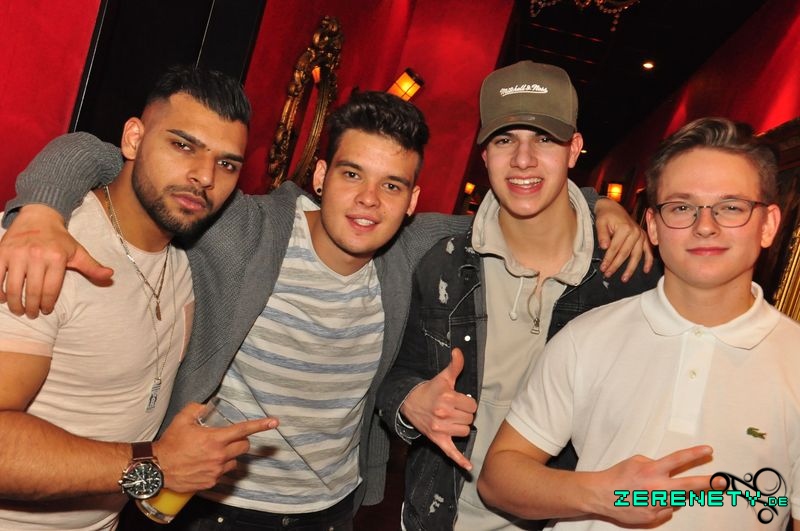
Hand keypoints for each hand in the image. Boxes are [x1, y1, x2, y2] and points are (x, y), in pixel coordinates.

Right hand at [0, 204, 112, 317]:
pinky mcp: (2, 252)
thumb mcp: (78, 252)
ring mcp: (17, 254)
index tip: (46, 311)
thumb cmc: (60, 239)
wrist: (39, 216)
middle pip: (32, 291)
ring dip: (15, 303)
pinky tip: (3, 298)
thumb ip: (92, 266)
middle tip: (31, 315)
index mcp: (56, 257)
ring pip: (13, 286)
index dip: (47, 304)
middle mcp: (36, 255)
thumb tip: (110, 275)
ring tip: (18, 310)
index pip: (51, 289)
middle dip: (32, 307)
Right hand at [153, 403, 278, 492]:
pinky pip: (223, 473)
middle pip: (244, 447)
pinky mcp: (211, 482)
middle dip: (241, 441)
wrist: (157, 468)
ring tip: (214, 453)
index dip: (260, 425)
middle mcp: (219, 455)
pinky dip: (219, 468)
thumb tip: (205, 406)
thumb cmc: (170, 444)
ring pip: (235, 461)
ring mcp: (216, 470)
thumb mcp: (181, 420)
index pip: (243, 430)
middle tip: (229, 439)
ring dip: (230, 456)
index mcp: (215, 439)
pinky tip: (206, 464)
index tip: (274, 422)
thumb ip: (196, 409)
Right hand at [400, 348, 477, 469]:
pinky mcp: (437, 440)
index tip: (460, 400)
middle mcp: (443, 413)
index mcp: (447, 398)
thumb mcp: (443, 377)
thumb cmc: (429, 390)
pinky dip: (460, 460)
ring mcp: (440, 428)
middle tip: (455, 409)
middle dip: (465, 413)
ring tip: (452, 419)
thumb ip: (455, 365)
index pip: (472, 405)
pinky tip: (469, 466)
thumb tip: (459, 350)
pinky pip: (450, 452)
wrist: (408, 403)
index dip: (468, 402)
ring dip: (462, 426)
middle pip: (470, 418)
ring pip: (465, 431)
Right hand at [591, 445, 720, 525]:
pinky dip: (662, 505)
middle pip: (689, 486)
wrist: (601, 495)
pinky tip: (649, 500)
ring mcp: (656, 505)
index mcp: (652, 471)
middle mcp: (657, 488)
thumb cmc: (618, 476)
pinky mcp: (652, 518)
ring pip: (678, 500)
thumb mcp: (636, 461)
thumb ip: (655, 464)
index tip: (708, 450)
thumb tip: (669, 471)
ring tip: (659, 489)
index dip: (695, 454)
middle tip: (722, 482)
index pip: (678, 460)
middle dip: (708, 484)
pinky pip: (666, 511)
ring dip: (677, 495)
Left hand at [594, 197, 653, 281]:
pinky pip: (648, 250)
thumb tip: (604, 247)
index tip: (603, 268)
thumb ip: (602, 235)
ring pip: (636, 255)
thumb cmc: (606, 216)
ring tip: (624, 278)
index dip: (608, 259)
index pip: (615, 248)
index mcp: (624, 228)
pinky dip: (648, 261)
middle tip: (608, 275)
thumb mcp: (600, 222)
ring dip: (631, 268)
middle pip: (625, 253)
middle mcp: (635, 232)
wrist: (613, 207)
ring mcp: (641, 235)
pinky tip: (645, 270)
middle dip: (616, 265)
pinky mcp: (643, 237)